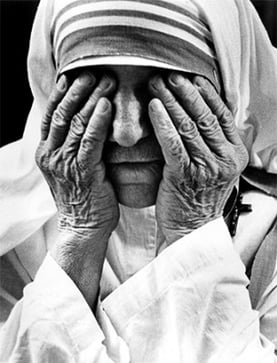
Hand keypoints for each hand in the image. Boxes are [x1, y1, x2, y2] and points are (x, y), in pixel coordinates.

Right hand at [35, 70, 118, 307]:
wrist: (84, 228)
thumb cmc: (85, 198)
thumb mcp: (72, 169)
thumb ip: (75, 146)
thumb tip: (88, 122)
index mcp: (47, 153)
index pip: (51, 115)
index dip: (62, 93)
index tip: (73, 74)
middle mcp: (51, 155)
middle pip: (62, 113)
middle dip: (78, 90)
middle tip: (94, 71)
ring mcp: (64, 164)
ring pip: (75, 123)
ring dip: (91, 99)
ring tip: (106, 80)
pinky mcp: (83, 172)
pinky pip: (90, 140)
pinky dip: (98, 121)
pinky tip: (107, 105)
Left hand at [149, 73, 247, 243]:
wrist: (191, 229)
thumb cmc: (199, 197)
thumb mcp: (218, 170)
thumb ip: (216, 144)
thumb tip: (209, 114)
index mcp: (236, 154)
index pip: (223, 115)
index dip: (206, 93)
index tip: (192, 77)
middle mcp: (225, 159)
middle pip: (205, 116)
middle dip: (186, 92)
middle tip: (170, 74)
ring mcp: (206, 167)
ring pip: (188, 125)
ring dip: (171, 101)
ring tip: (157, 83)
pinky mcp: (184, 174)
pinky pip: (172, 142)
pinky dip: (162, 121)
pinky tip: (153, 106)